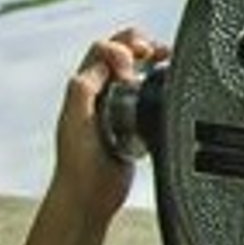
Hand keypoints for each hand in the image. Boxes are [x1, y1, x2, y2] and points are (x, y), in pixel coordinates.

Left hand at [55, 26, 165, 225]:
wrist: (89, 199)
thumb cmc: (78, 165)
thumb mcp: (75, 120)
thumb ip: (84, 88)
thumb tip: (104, 60)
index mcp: (83, 89)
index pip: (102, 50)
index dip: (122, 45)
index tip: (138, 58)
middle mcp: (99, 95)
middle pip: (120, 55)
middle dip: (139, 45)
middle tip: (158, 51)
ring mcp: (117, 110)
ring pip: (135, 73)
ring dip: (150, 61)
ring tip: (167, 58)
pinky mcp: (133, 126)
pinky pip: (146, 96)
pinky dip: (158, 84)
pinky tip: (168, 87)